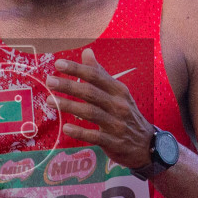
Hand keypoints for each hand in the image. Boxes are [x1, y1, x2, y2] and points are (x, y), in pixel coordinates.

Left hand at [46, 48, 154, 168]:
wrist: (147, 144)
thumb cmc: (127, 115)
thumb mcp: (118, 92)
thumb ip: (100, 74)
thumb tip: (87, 52)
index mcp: (119, 90)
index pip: (96, 76)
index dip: (77, 69)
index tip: (59, 63)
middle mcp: (118, 105)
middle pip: (91, 93)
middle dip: (69, 86)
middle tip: (50, 80)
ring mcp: (117, 124)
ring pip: (90, 113)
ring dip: (69, 105)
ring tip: (50, 100)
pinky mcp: (113, 142)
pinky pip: (94, 136)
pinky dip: (80, 132)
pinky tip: (66, 128)